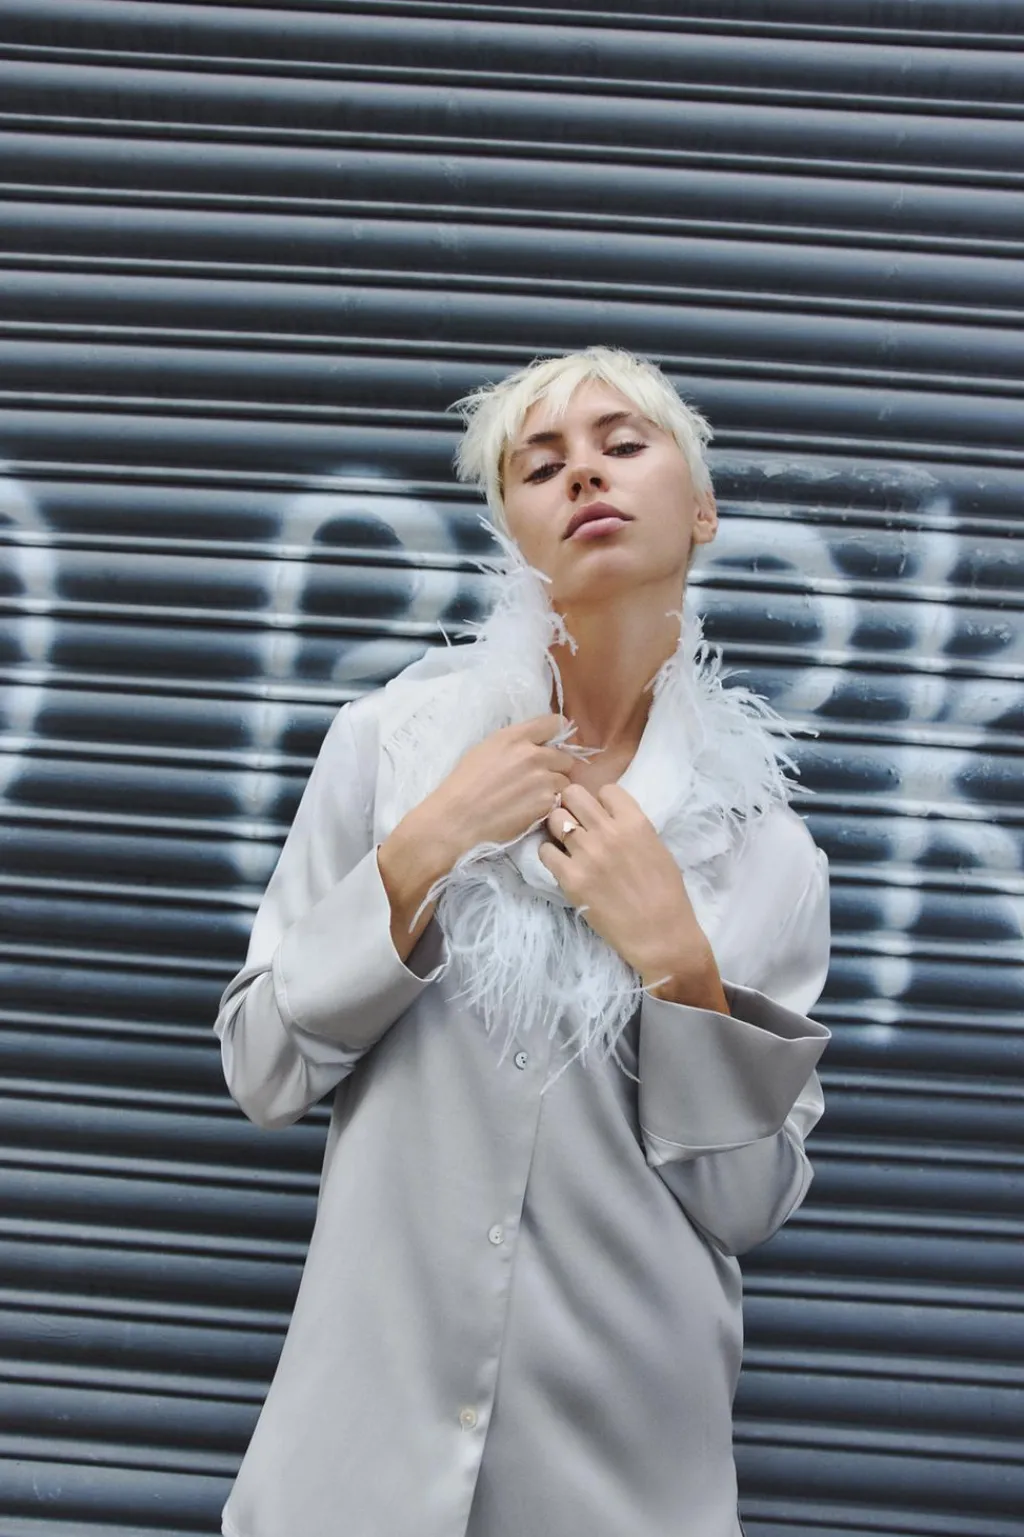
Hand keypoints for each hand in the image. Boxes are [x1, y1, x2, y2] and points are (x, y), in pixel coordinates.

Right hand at [411, 712, 576, 870]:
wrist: (456, 819)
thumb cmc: (463, 784)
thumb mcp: (485, 749)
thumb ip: (514, 743)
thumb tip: (534, 744)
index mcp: (514, 737)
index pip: (553, 723)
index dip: (555, 734)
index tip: (551, 744)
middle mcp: (533, 754)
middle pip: (564, 756)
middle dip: (555, 767)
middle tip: (538, 779)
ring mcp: (542, 779)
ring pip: (564, 780)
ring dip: (553, 788)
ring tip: (532, 798)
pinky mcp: (546, 803)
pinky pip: (558, 800)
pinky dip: (548, 806)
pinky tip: (529, 810)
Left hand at [538, 781, 723, 1003]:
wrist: (660, 934)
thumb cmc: (666, 894)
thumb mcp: (656, 848)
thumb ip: (631, 828)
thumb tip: (606, 817)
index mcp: (635, 822)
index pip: (606, 789)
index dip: (601, 801)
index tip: (602, 815)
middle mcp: (608, 832)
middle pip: (573, 795)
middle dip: (573, 806)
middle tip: (576, 822)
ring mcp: (586, 854)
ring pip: (556, 819)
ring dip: (559, 828)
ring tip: (566, 843)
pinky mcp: (570, 878)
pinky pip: (545, 851)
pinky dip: (550, 854)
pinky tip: (561, 863)